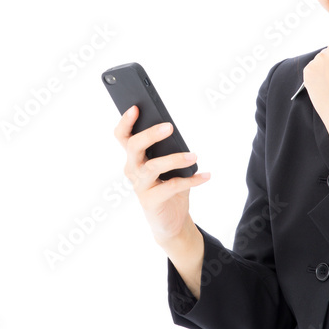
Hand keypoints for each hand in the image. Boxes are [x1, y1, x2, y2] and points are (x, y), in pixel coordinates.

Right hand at [114, 105, 210, 246]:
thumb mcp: (167, 165)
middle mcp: (133, 170)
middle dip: (150, 134)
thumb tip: (173, 130)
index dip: (125, 122)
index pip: (123, 136)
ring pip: (153, 166)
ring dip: (175, 158)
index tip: (136, 107)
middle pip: (134, 146)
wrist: (171, 220)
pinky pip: (171, 187)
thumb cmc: (168, 186)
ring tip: (194, 155)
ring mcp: (140, 186)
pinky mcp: (151, 201)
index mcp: (134, 157)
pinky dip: (191, 180)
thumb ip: (167, 149)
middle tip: (169, 126)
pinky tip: (205, 176)